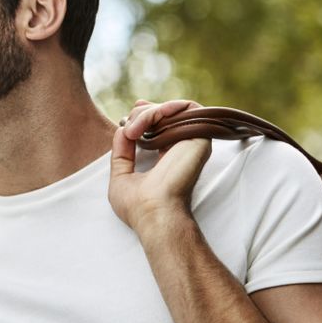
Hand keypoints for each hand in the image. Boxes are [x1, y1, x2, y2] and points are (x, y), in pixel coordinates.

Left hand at [108, 99, 209, 232]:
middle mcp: (182, 147)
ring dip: (148, 113)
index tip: (126, 120)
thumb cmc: (138, 206)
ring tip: (132, 130)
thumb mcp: (121, 175)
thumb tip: (122, 128)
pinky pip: (186, 108)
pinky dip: (163, 108)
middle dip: (141, 114)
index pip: (161, 124)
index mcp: (167, 156)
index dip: (145, 113)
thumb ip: (121, 151)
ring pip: (174, 109)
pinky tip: (145, 124)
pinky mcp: (200, 137)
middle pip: (165, 113)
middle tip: (127, 130)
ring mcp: (192, 141)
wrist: (154, 214)